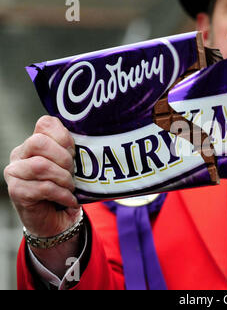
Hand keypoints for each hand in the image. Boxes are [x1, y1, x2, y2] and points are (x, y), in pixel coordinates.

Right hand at [3, 116, 79, 237]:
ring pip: (40, 165)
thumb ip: (74, 152)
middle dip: (63, 158)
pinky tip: (70, 200)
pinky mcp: (17, 191)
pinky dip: (63, 194)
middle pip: (39, 142)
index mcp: (34, 143)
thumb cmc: (64, 189)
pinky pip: (43, 188)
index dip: (64, 137)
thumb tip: (93, 143)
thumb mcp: (72, 167)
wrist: (55, 221)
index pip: (45, 124)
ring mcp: (15, 172)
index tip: (74, 152)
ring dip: (63, 177)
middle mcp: (20, 154)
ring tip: (71, 187)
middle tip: (73, 172)